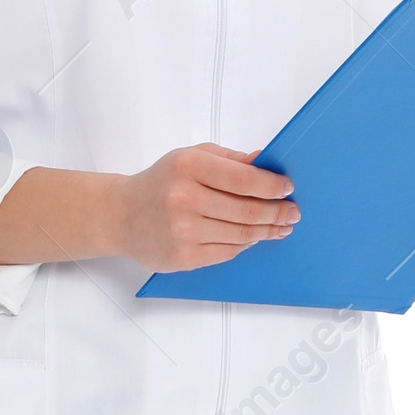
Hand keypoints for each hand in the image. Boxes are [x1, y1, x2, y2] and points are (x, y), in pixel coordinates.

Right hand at [116, 145, 299, 269]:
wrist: (122, 215)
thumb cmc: (161, 183)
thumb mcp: (190, 157)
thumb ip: (229, 160)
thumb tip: (265, 162)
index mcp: (188, 167)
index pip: (243, 178)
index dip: (272, 185)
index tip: (287, 188)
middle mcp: (183, 199)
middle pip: (247, 210)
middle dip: (277, 212)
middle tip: (292, 211)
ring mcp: (182, 231)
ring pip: (241, 235)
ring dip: (267, 231)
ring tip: (281, 226)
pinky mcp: (183, 257)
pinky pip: (227, 252)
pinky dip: (245, 244)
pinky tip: (254, 237)